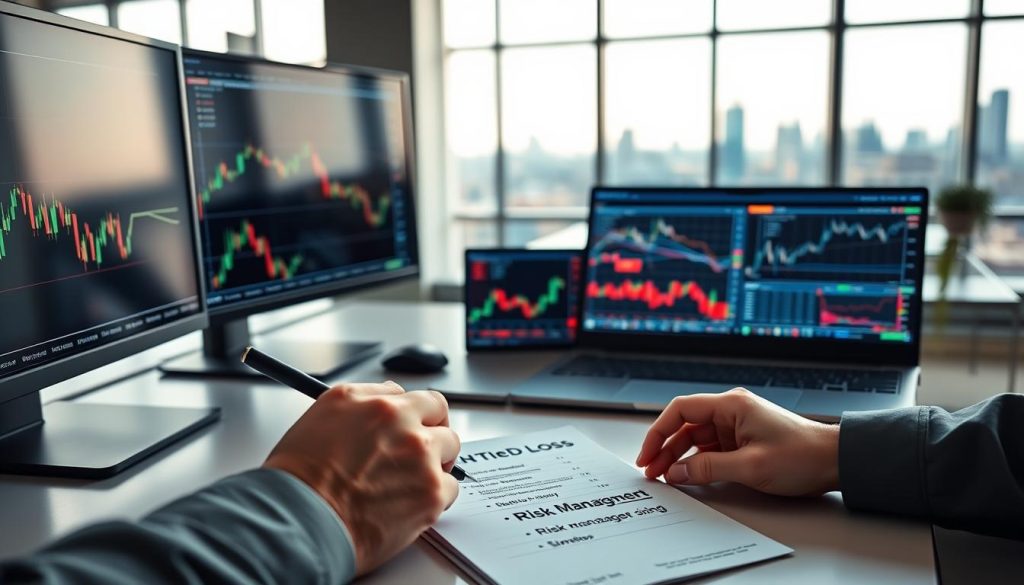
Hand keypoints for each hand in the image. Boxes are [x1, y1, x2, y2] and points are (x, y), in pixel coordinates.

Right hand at [264, 382, 459, 574]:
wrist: (301, 519)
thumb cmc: (302, 472)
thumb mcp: (327, 409)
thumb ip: (369, 395)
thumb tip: (394, 393)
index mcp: (386, 408)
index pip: (431, 402)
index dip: (427, 416)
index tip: (424, 426)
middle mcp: (409, 432)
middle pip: (446, 430)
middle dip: (433, 442)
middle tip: (417, 458)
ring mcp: (424, 465)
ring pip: (448, 461)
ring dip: (434, 470)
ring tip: (406, 484)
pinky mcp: (430, 499)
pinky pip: (449, 491)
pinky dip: (434, 498)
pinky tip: (408, 502)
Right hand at [635, 388, 839, 495]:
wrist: (835, 461)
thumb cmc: (801, 455)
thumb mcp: (750, 466)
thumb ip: (708, 469)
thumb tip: (675, 472)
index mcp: (731, 405)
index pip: (681, 409)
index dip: (658, 431)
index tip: (648, 454)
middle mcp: (731, 410)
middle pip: (685, 425)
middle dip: (665, 448)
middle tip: (651, 471)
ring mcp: (737, 425)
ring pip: (696, 438)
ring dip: (679, 456)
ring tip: (665, 476)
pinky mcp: (743, 439)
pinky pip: (711, 448)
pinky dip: (697, 461)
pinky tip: (688, 474)